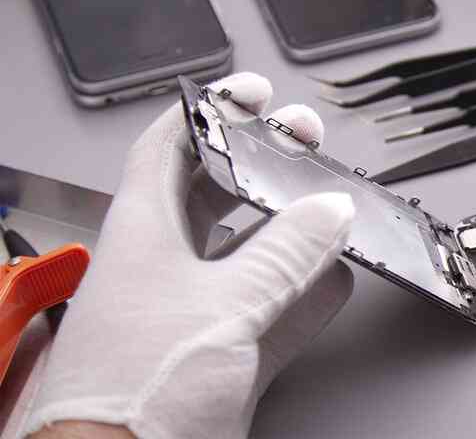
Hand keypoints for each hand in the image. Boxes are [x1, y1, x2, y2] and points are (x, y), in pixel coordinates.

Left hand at [25, 73, 355, 438]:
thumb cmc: (130, 391)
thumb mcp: (221, 303)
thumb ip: (283, 254)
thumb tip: (328, 212)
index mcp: (143, 232)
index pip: (170, 148)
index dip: (211, 113)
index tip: (252, 93)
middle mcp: (165, 265)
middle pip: (215, 193)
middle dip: (261, 163)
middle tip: (303, 142)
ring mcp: (193, 310)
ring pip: (251, 252)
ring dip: (294, 231)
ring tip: (332, 205)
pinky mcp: (220, 356)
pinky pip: (273, 310)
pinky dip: (308, 294)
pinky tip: (336, 281)